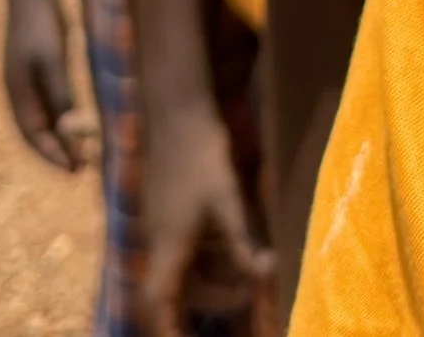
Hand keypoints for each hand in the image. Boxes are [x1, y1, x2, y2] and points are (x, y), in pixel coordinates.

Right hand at [3, 0, 92, 172]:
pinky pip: (47, 100)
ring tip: (81, 151)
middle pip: (35, 131)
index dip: (53, 155)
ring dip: (59, 136)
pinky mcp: (36, 65)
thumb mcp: (53, 59)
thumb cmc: (42, 22)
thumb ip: (60, 94)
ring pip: (41, 117)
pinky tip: (76, 120)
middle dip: (56, 151)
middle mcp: (18, 89)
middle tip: (81, 168)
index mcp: (17, 92)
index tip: (76, 171)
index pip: (33, 135)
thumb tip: (67, 132)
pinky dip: (60, 116)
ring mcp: (25, 77)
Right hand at [139, 106, 267, 333]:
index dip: (168, 330)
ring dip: (214, 274)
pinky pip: (185, 246)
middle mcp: (159, 240)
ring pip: (184, 267)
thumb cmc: (201, 153)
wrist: (177, 108)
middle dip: (214, 297)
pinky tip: (234, 237)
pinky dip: (209, 252)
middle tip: (251, 288)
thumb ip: (242, 241)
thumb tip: (265, 273)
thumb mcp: (228, 199)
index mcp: (168, 245)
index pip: (160, 302)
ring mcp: (162, 223)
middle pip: (178, 289)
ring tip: (250, 262)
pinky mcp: (168, 209)